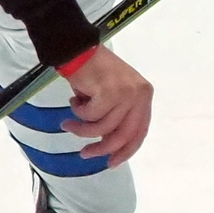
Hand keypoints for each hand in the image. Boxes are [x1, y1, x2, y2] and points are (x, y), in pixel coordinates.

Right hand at [61, 46, 152, 164]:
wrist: (79, 49)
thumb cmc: (94, 73)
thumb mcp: (113, 97)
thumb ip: (117, 118)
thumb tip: (109, 146)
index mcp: (144, 96)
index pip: (139, 131)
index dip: (126, 150)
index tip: (111, 163)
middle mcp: (140, 94)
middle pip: (123, 135)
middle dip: (102, 149)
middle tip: (84, 154)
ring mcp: (126, 93)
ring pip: (102, 127)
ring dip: (81, 129)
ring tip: (69, 122)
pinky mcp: (109, 92)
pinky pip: (90, 115)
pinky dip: (78, 111)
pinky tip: (74, 100)